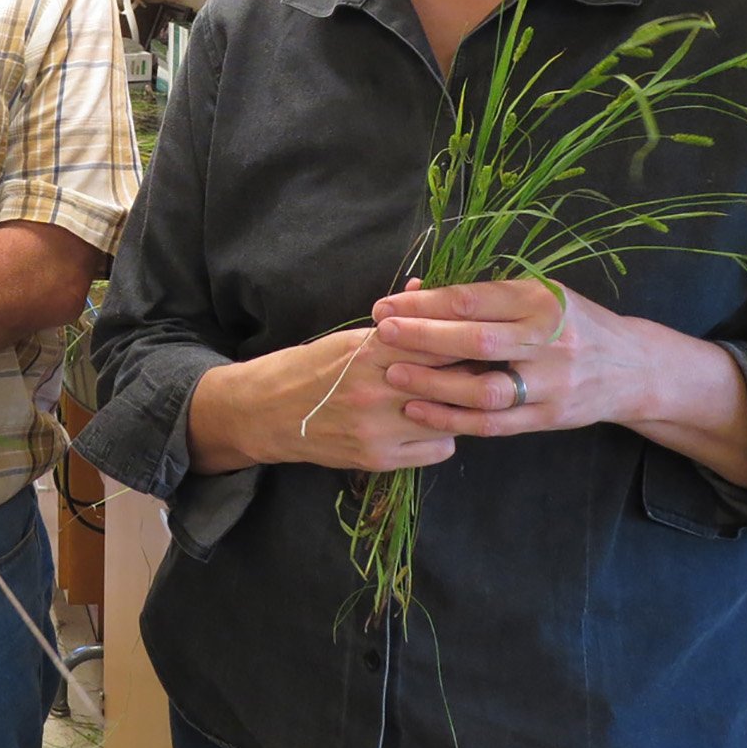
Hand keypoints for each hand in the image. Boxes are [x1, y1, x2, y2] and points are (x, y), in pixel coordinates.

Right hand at [193, 324, 466, 472]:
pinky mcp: (380, 458)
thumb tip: (425, 289)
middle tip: (479, 368)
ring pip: (453, 418)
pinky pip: (440, 449)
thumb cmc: (310, 367)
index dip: (466, 339)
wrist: (267, 412)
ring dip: (459, 407)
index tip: (478, 338)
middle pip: (456, 382)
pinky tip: (428, 424)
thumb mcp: (349, 337)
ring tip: (453, 398)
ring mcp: (380, 428)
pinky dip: (441, 436)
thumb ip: (393, 324)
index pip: (442, 342)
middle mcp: (378, 390)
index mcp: (371, 351)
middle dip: (472, 373)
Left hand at [372, 279, 647, 438]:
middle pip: (477, 341)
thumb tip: (417, 292)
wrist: (634, 368)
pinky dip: (452, 419)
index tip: (388, 304)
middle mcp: (550, 342)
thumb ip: (486, 297)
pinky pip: (493, 423)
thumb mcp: (540, 296)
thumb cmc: (572, 323)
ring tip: (393, 374)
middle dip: (423, 337)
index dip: (425, 303)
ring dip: (433, 384)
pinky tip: (417, 410)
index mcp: (543, 302)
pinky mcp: (548, 418)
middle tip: (383, 332)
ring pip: (484, 389)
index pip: (474, 301)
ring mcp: (552, 384)